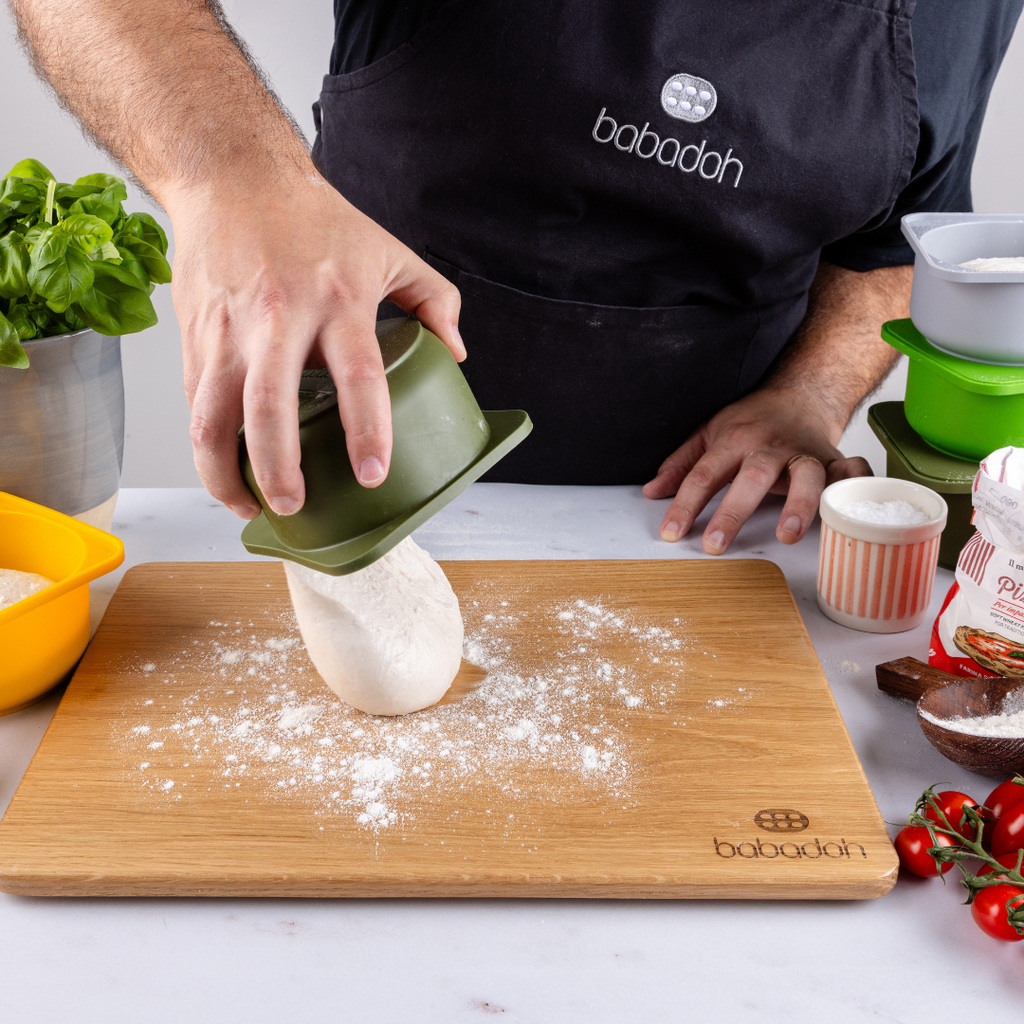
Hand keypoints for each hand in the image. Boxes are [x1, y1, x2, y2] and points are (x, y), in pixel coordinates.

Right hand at [167, 174, 462, 518]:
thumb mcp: (389, 249)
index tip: (372, 473)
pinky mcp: (195, 337)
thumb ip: (433, 299)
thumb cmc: (314, 217)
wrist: (232, 177)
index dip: (367, 431)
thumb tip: (457, 352)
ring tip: (251, 505)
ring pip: (213, 416)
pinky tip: (227, 466)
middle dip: (279, 469)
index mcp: (338, 301)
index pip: (358, 377)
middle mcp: (279, 319)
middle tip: (295, 507)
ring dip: (226, 472)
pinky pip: (196, 403)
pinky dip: (208, 444)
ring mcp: (229, 330)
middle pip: (271, 408)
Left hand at [641, 384, 870, 553]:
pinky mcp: (834, 459)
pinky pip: (851, 470)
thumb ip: (681, 464)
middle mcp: (769, 447)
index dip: (685, 505)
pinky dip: (855, 486)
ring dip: (799, 505)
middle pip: (750, 478)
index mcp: (734, 440)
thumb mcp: (708, 433)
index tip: (671, 533)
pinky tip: (849, 508)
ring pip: (805, 476)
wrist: (800, 393)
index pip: (704, 475)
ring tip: (788, 535)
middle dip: (732, 513)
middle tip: (715, 545)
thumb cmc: (751, 420)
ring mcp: (804, 453)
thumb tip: (651, 492)